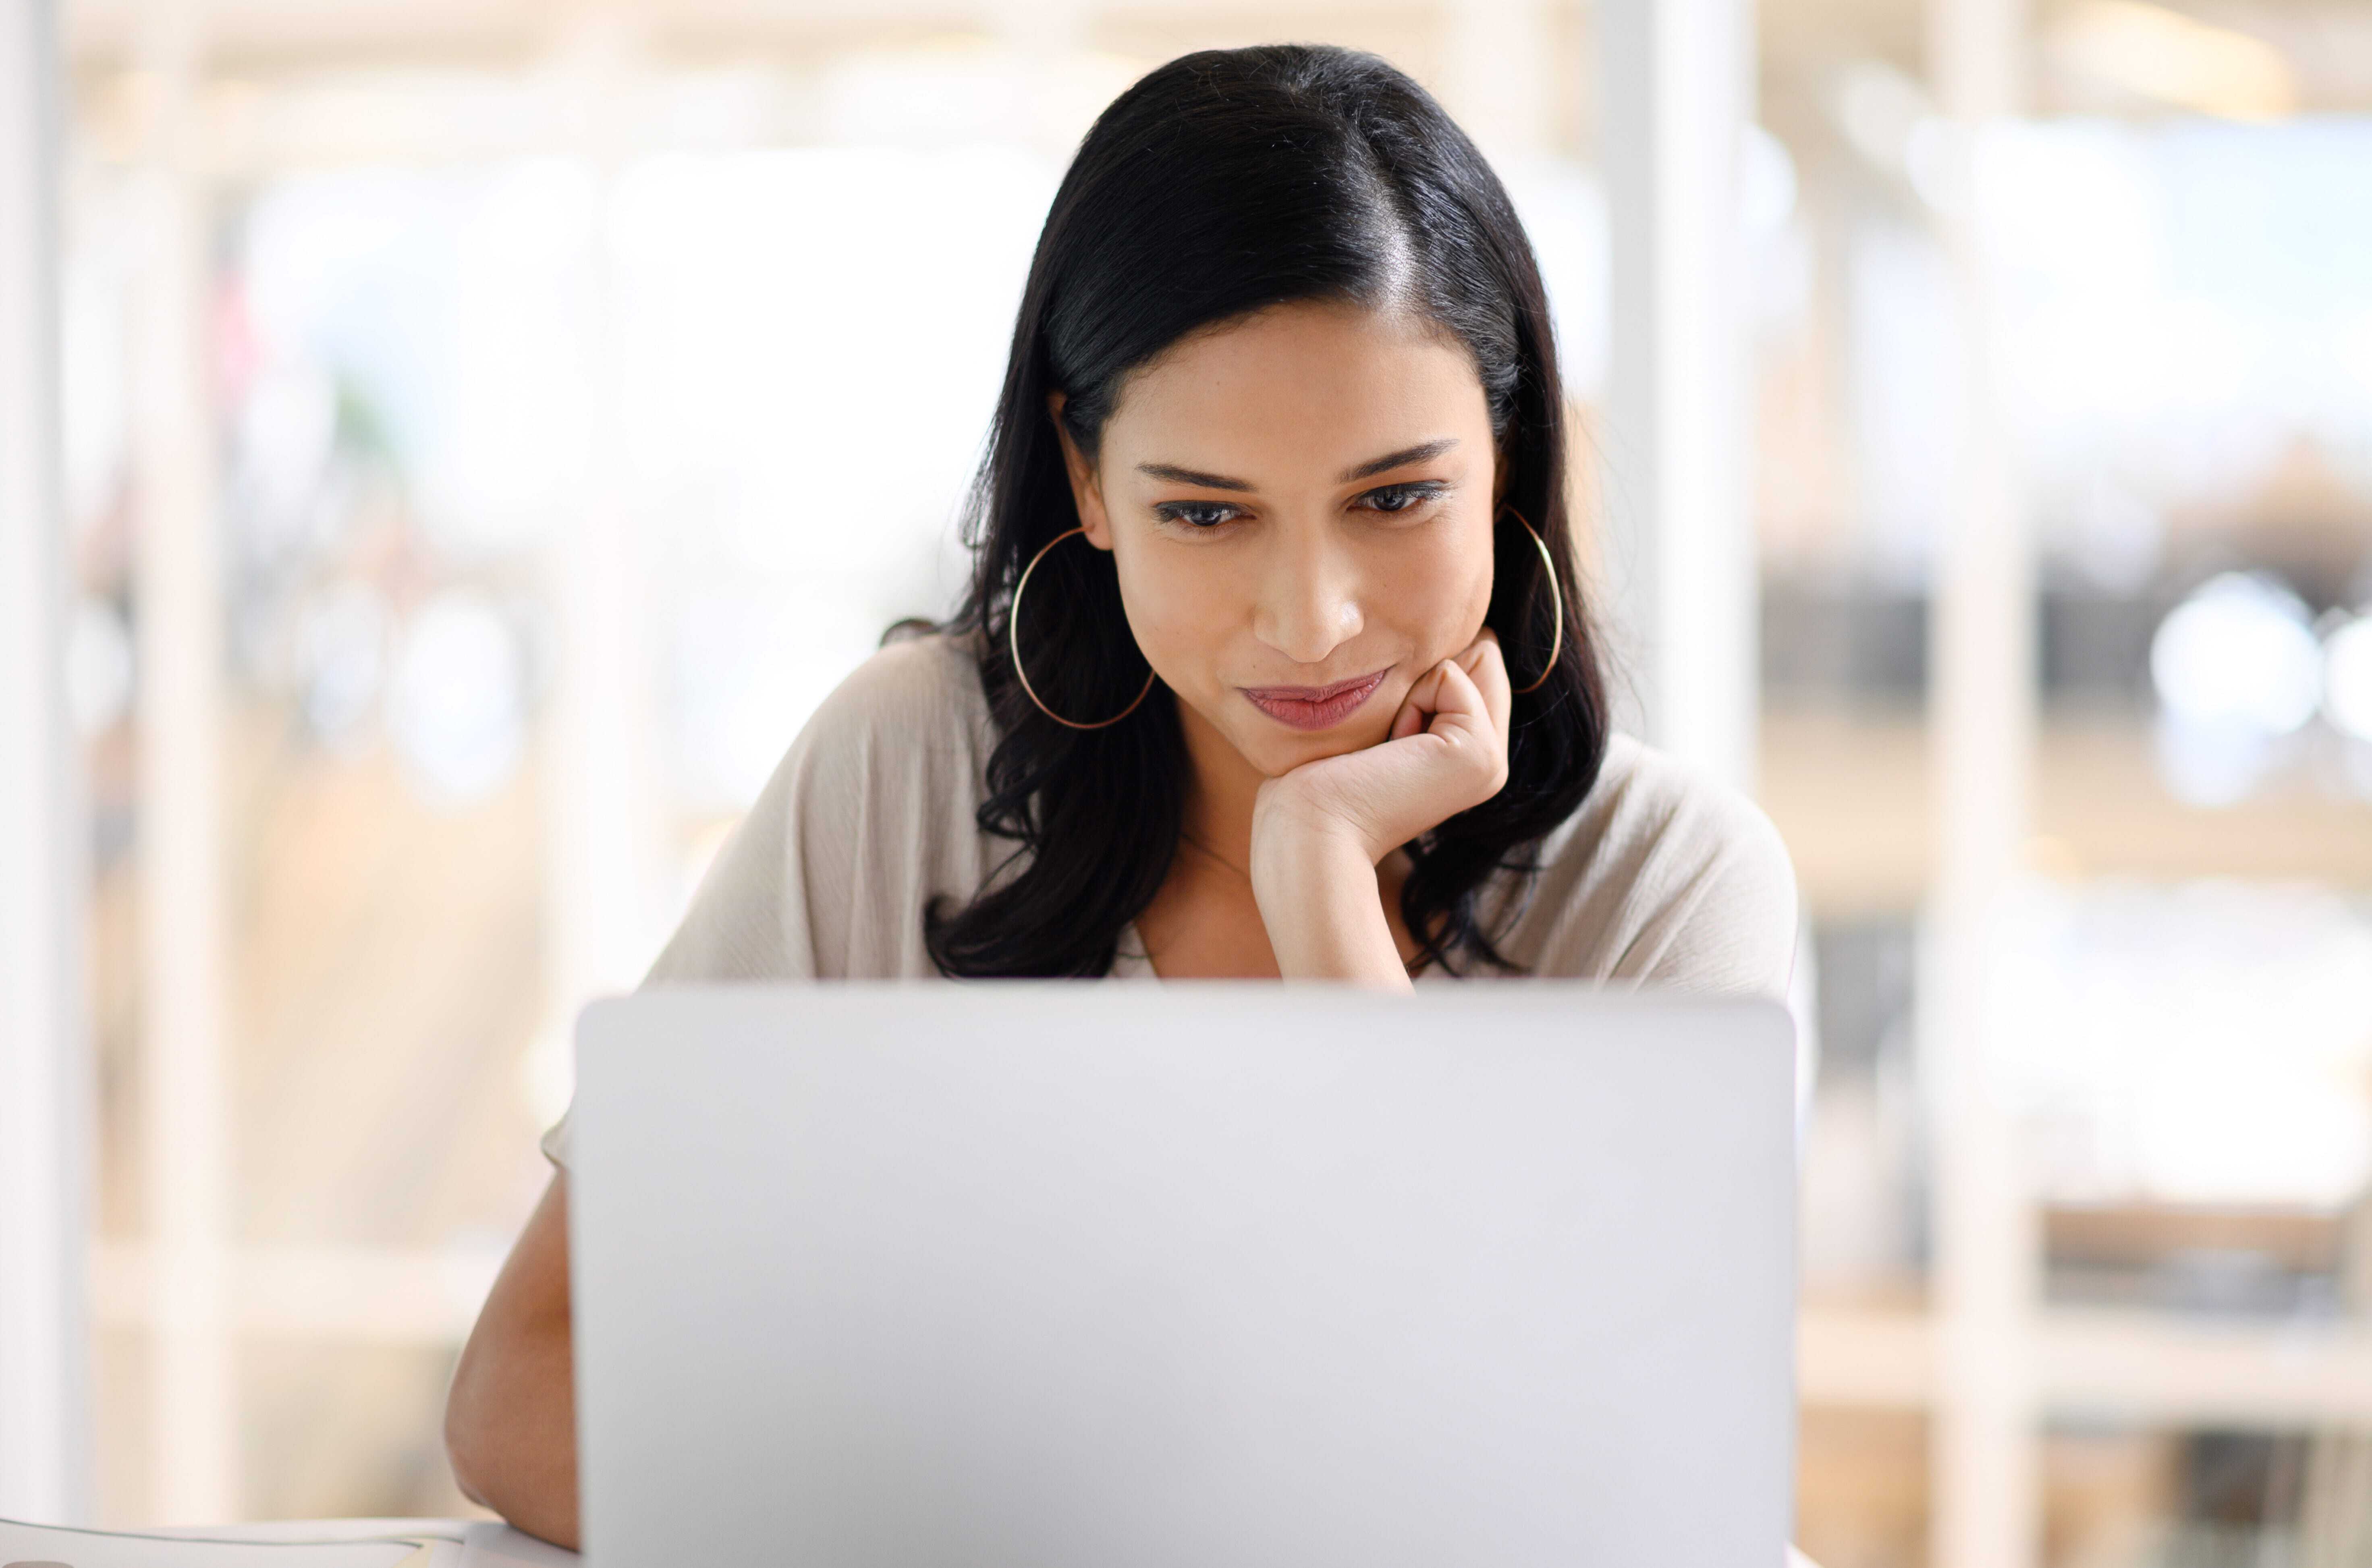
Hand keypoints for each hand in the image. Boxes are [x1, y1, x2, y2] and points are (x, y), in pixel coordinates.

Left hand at [1242, 632, 1511, 987]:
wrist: (1309, 832)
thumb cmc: (1316, 781)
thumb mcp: (1374, 723)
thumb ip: (1414, 689)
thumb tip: (1442, 640)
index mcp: (1468, 755)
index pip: (1471, 661)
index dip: (1419, 673)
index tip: (1382, 735)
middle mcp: (1490, 759)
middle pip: (1480, 653)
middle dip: (1424, 674)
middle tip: (1387, 738)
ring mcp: (1492, 760)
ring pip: (1472, 655)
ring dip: (1414, 687)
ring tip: (1388, 745)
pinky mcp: (1480, 753)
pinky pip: (1450, 673)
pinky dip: (1409, 699)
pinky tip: (1390, 750)